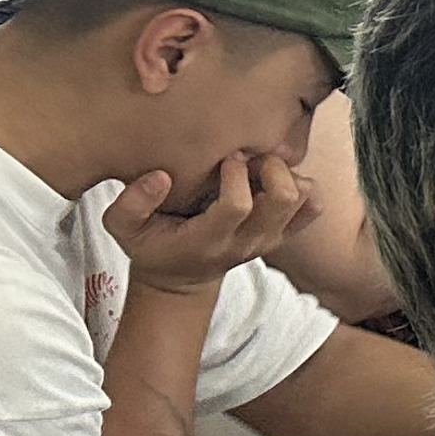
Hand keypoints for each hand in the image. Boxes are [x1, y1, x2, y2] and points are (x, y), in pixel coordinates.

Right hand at [107, 152, 312, 292]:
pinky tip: (270, 179)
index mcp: (209, 240)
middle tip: (250, 157)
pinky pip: (312, 206)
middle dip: (271, 168)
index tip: (224, 159)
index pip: (239, 205)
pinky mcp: (283, 234)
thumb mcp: (122, 230)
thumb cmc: (151, 245)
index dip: (235, 175)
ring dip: (287, 173)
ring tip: (259, 167)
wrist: (180, 277)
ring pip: (304, 198)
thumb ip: (130, 204)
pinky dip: (301, 185)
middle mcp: (248, 242)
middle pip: (284, 198)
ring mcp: (270, 240)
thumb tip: (160, 178)